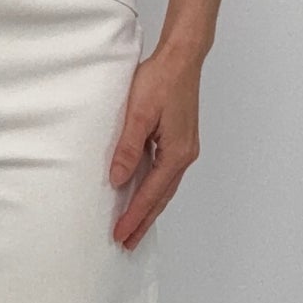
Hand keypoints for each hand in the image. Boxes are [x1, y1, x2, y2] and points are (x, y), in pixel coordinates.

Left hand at [109, 46, 200, 249]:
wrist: (181, 58)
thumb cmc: (160, 80)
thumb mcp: (138, 113)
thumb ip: (128, 148)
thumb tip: (118, 179)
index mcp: (176, 153)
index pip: (150, 194)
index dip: (134, 216)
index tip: (119, 234)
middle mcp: (184, 155)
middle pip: (161, 197)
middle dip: (143, 221)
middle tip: (127, 243)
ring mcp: (184, 149)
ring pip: (164, 188)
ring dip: (149, 208)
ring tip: (133, 227)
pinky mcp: (179, 141)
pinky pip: (165, 175)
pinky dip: (153, 191)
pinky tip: (143, 195)